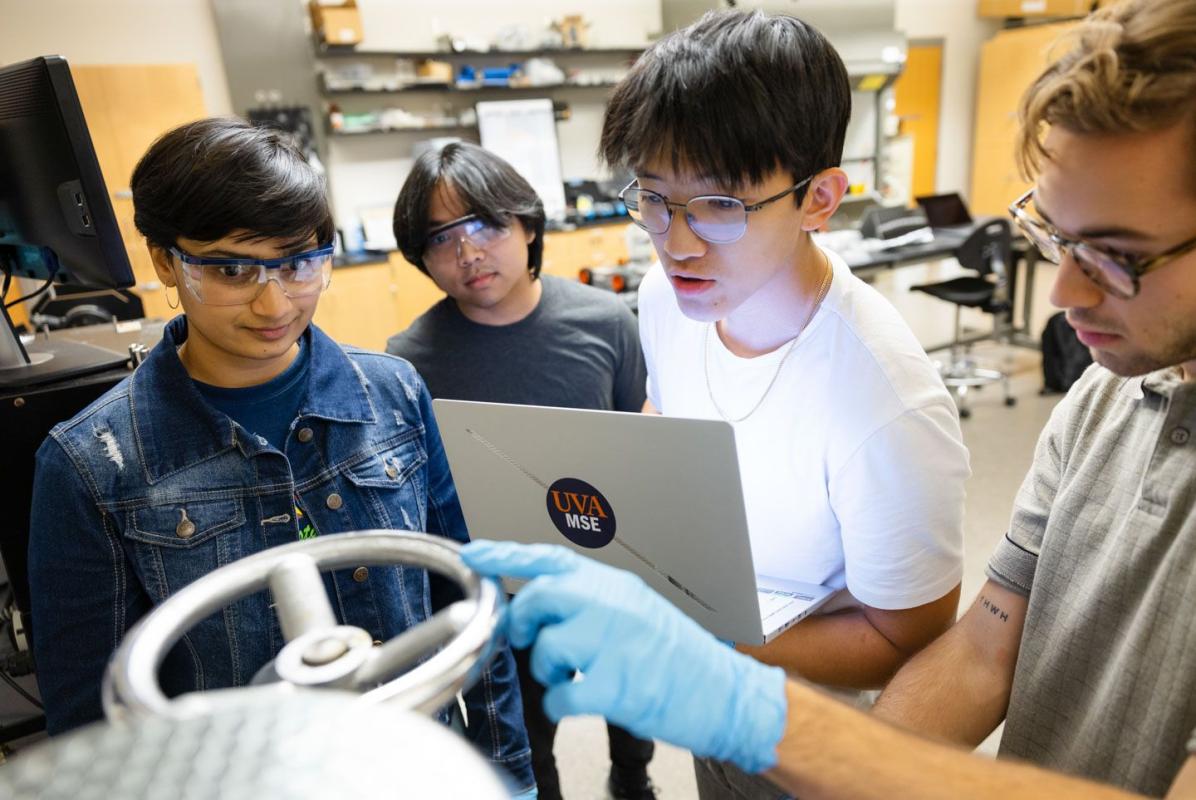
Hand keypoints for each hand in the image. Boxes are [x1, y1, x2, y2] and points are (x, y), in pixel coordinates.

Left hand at [461, 541, 787, 773]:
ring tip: (574, 676)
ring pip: (545, 649)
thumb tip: (541, 602)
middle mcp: (612, 605)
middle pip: (539, 598)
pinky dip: (561, 706)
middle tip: (528, 640)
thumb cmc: (681, 657)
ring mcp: (615, 643)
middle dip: (524, 623)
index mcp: (614, 585)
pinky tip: (581, 702)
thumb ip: (591, 600)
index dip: (504, 554)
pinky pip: (560, 697)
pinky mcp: (617, 685)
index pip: (549, 558)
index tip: (473, 554)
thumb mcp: (637, 609)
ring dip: (548, 670)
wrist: (727, 694)